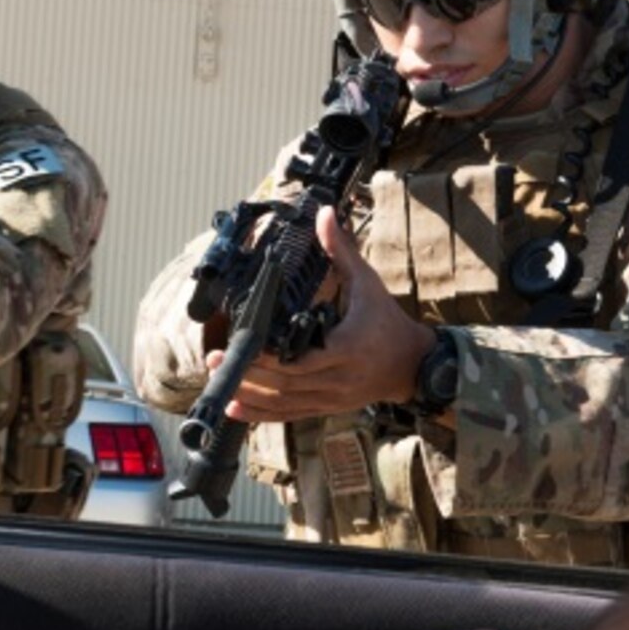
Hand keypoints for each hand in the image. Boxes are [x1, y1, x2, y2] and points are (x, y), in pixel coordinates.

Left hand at [218, 207, 434, 422]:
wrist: (412, 365)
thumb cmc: (387, 321)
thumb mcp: (367, 283)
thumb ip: (341, 251)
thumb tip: (325, 214)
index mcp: (347, 348)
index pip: (301, 358)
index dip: (269, 357)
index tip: (244, 343)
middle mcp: (338, 378)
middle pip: (285, 383)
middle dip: (248, 373)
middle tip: (216, 357)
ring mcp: (331, 398)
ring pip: (283, 403)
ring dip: (248, 395)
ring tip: (218, 379)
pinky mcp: (326, 408)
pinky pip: (289, 415)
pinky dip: (261, 414)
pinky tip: (235, 409)